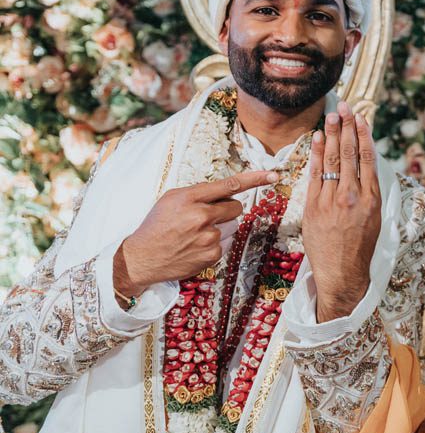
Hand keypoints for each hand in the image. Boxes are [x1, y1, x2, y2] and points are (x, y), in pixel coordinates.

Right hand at [113, 170, 278, 298]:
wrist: (141, 258)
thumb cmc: (157, 225)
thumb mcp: (172, 199)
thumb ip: (199, 193)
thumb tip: (227, 191)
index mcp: (190, 198)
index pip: (229, 184)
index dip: (255, 178)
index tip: (274, 174)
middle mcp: (201, 216)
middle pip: (236, 207)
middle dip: (227, 210)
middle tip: (205, 217)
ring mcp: (209, 237)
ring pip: (232, 226)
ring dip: (219, 228)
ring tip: (194, 235)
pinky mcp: (212, 254)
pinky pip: (226, 243)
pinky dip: (215, 244)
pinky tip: (195, 246)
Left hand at [303, 101, 382, 321]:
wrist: (342, 272)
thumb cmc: (360, 247)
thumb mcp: (374, 218)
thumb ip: (369, 191)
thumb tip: (364, 167)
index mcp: (372, 198)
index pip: (367, 158)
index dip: (364, 135)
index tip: (361, 118)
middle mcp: (353, 196)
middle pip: (350, 153)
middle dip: (347, 127)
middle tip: (344, 107)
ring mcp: (332, 200)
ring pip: (333, 160)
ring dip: (333, 134)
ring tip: (332, 115)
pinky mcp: (315, 206)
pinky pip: (316, 174)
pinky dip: (318, 154)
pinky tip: (319, 138)